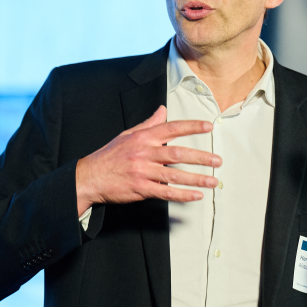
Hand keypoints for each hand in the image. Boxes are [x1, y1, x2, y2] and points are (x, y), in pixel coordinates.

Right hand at [75, 105, 220, 214]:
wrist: (90, 177)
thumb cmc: (110, 156)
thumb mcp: (128, 134)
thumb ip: (148, 123)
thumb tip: (163, 110)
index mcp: (143, 138)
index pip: (172, 128)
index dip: (192, 126)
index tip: (208, 126)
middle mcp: (144, 153)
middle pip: (178, 153)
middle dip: (200, 157)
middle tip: (217, 161)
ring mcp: (142, 172)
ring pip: (174, 174)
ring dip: (196, 178)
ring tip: (212, 180)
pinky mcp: (141, 189)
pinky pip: (166, 192)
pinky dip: (182, 194)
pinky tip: (196, 195)